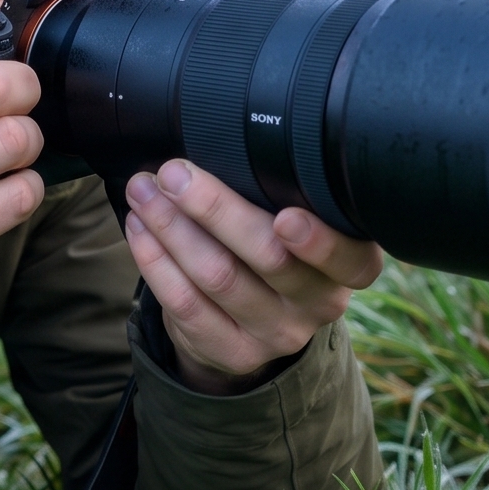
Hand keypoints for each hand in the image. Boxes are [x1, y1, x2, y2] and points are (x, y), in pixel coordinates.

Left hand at [122, 159, 383, 395]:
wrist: (250, 323)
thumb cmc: (270, 247)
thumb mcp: (293, 221)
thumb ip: (278, 191)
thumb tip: (221, 136)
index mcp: (348, 265)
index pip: (349, 259)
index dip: (319, 242)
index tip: (285, 217)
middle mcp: (320, 303)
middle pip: (269, 258)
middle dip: (215, 209)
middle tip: (175, 173)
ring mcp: (277, 334)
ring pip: (219, 278)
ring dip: (172, 227)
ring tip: (144, 191)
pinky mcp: (233, 352)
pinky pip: (186, 305)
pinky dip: (156, 261)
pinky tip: (140, 229)